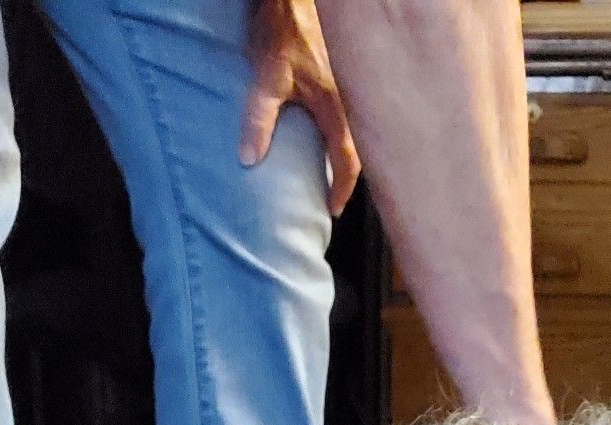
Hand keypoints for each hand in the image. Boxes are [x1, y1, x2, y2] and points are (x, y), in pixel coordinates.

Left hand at [241, 0, 360, 217]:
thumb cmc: (285, 30)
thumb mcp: (267, 78)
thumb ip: (259, 119)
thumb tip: (249, 160)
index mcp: (336, 108)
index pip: (348, 162)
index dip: (343, 189)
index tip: (332, 207)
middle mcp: (351, 99)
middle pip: (360, 147)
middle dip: (350, 173)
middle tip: (336, 190)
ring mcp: (351, 85)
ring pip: (358, 127)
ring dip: (349, 149)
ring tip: (334, 165)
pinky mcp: (345, 70)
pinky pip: (352, 108)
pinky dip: (346, 125)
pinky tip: (332, 126)